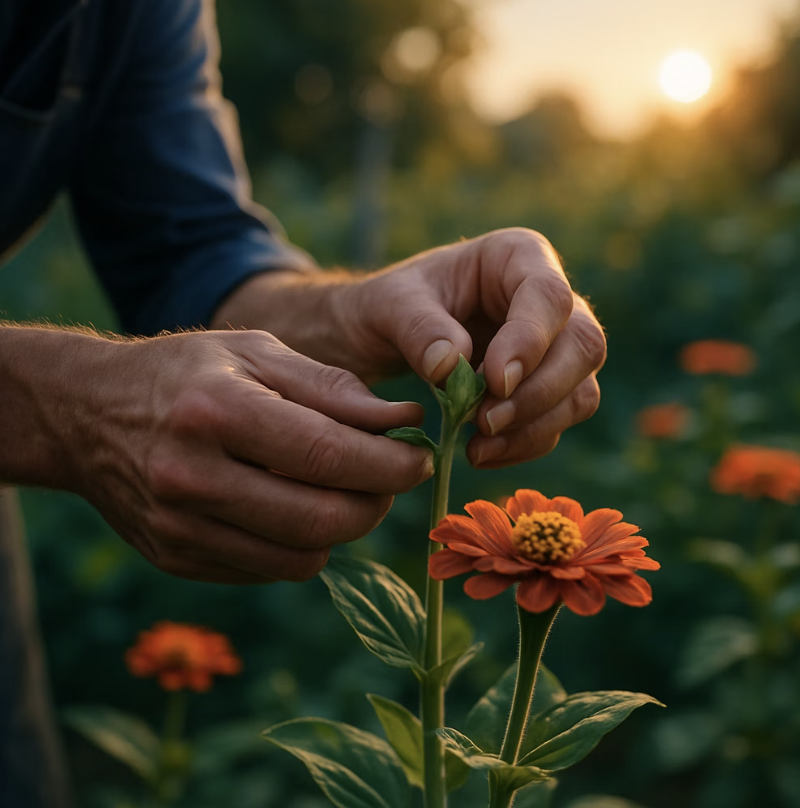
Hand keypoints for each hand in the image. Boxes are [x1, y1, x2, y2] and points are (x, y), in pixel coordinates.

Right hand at [0, 327, 431, 582]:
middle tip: (391, 476)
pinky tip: (293, 505)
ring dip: (342, 526)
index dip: (390, 464)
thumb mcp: (255, 353)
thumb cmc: (184, 372)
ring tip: (342, 487)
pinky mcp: (176, 559)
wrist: (85, 414)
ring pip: (303, 555)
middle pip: (322, 518)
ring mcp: (179, 527)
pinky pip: (270, 569)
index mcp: (215, 410)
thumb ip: (333, 388)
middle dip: (377, 502)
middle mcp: (191, 476)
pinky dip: (300, 544)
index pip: (327, 454)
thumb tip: (404, 423)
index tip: (421, 458)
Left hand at [213, 228, 605, 468]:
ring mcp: (556, 348)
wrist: (385, 336)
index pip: (548, 295)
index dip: (530, 340)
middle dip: (538, 393)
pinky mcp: (548, 389)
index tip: (495, 381)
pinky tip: (482, 452)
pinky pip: (558, 422)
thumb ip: (419, 327)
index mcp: (517, 256)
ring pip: (580, 391)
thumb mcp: (390, 305)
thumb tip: (451, 367)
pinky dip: (524, 444)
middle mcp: (550, 301)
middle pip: (583, 346)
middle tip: (484, 424)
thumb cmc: (392, 306)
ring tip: (477, 448)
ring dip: (534, 427)